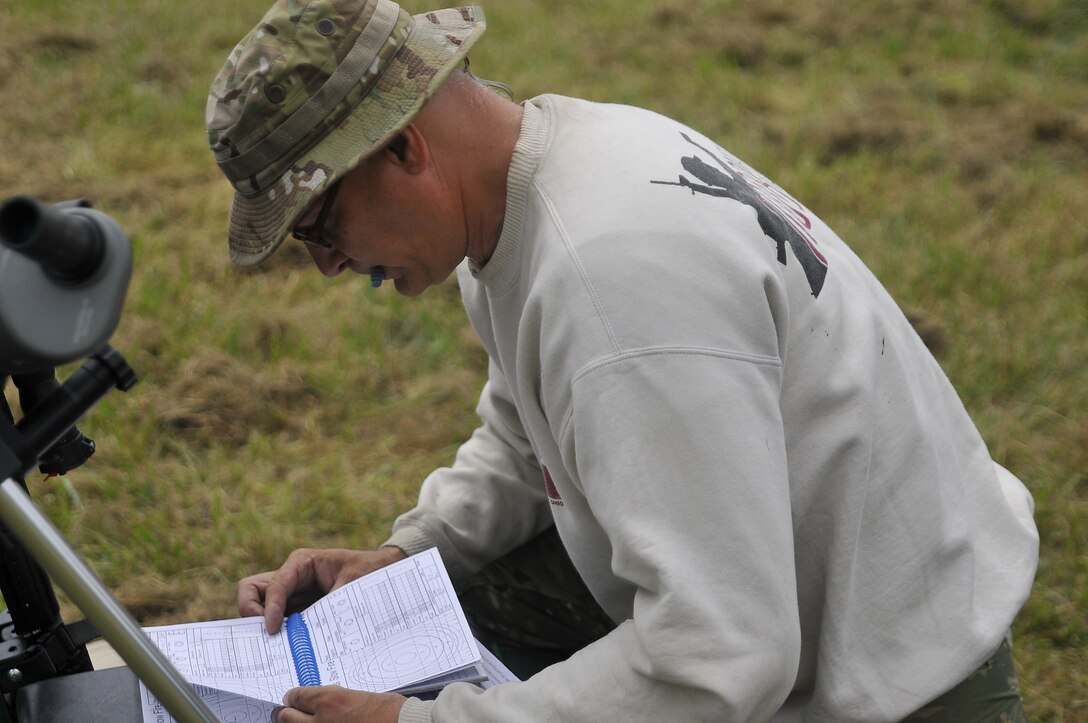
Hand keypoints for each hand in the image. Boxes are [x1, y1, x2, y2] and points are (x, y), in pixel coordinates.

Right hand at [238, 546, 406, 633]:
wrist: (384, 572)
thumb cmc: (368, 571)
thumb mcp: (351, 585)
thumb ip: (330, 606)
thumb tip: (312, 631)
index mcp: (301, 563)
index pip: (272, 586)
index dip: (268, 608)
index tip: (273, 630)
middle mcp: (290, 578)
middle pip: (251, 591)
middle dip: (251, 612)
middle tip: (265, 633)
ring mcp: (292, 596)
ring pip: (259, 607)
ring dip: (263, 626)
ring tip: (275, 645)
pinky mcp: (298, 611)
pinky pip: (279, 621)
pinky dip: (278, 634)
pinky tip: (288, 649)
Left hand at [272, 686, 405, 722]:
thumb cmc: (387, 709)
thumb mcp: (355, 695)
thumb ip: (331, 699)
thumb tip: (316, 703)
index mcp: (328, 700)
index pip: (294, 697)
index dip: (293, 697)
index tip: (293, 699)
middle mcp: (319, 721)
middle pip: (286, 717)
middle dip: (288, 713)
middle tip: (293, 713)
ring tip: (307, 721)